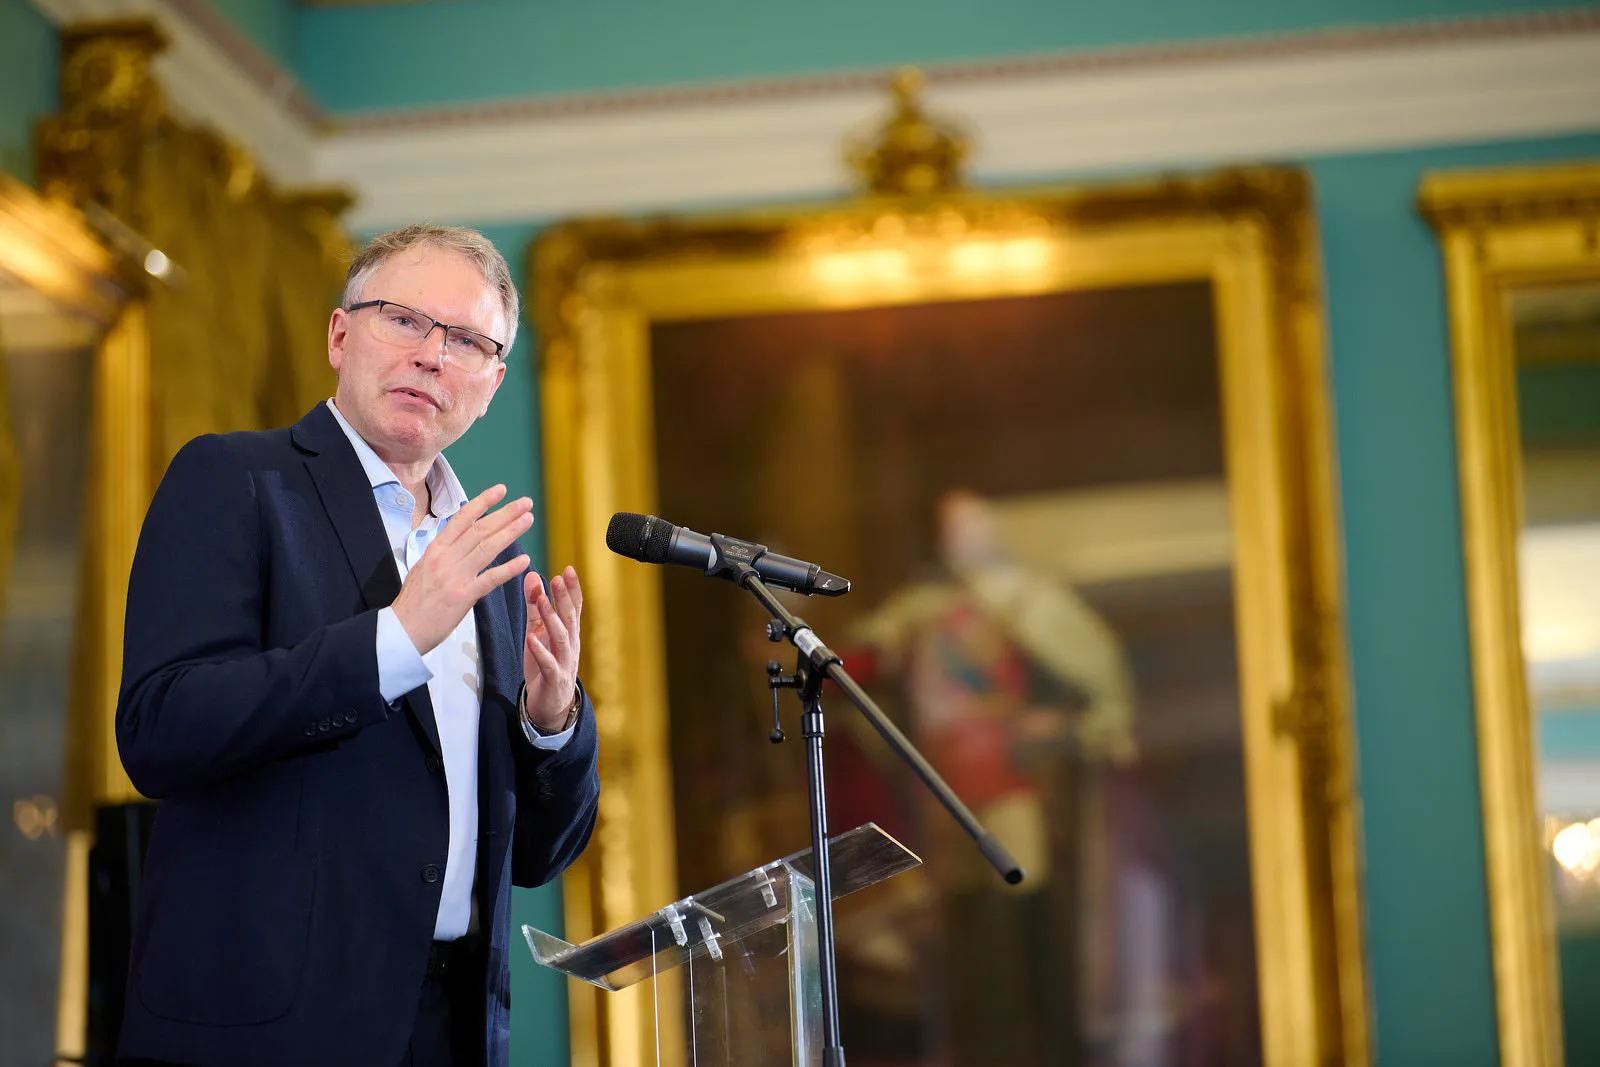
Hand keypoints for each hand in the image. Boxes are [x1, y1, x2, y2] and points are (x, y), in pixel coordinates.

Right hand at [391, 484, 532, 654]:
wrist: (402, 629)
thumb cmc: (413, 602)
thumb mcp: (423, 569)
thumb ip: (442, 554)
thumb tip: (459, 541)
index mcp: (435, 550)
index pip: (462, 519)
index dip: (482, 502)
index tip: (501, 490)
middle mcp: (445, 558)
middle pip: (479, 530)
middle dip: (505, 513)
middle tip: (526, 502)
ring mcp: (455, 576)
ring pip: (487, 548)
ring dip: (510, 532)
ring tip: (528, 519)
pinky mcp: (463, 596)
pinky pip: (490, 579)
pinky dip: (508, 569)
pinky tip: (525, 560)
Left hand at [523, 565, 582, 731]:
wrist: (550, 707)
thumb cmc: (545, 666)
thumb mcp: (537, 632)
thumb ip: (535, 606)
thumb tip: (532, 576)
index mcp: (568, 633)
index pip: (574, 607)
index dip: (572, 589)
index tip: (568, 569)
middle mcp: (570, 645)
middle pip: (570, 618)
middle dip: (564, 598)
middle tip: (558, 578)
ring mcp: (564, 662)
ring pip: (561, 638)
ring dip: (552, 618)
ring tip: (543, 601)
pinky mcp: (553, 679)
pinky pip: (548, 663)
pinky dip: (540, 651)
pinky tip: (531, 639)